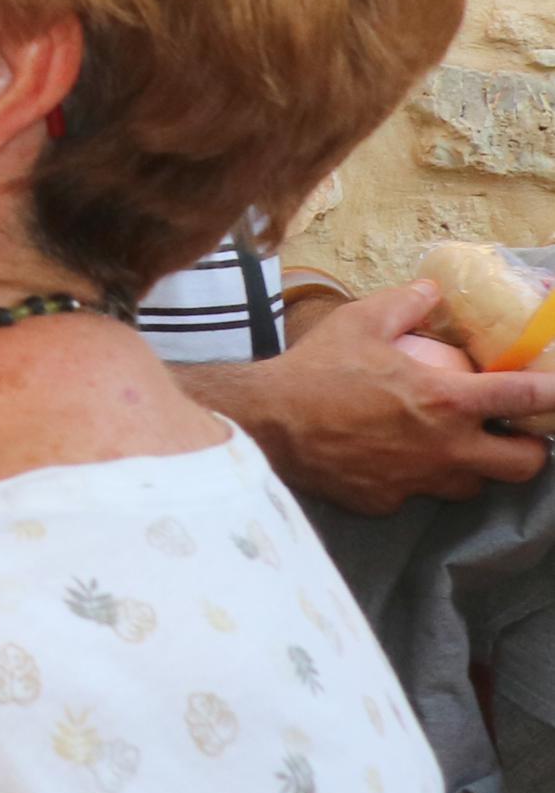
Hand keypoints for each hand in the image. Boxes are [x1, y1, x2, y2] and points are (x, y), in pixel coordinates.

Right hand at [193, 282, 554, 514]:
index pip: (525, 398)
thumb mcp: (360, 322)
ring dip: (472, 468)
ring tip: (452, 447)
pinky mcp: (388, 502)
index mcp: (447, 401)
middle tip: (514, 434)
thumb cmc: (314, 370)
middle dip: (530, 451)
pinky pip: (416, 494)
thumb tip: (432, 290)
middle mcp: (445, 448)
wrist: (264, 424)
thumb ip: (406, 303)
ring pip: (472, 486)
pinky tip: (390, 459)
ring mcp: (418, 481)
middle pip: (523, 465)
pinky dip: (414, 478)